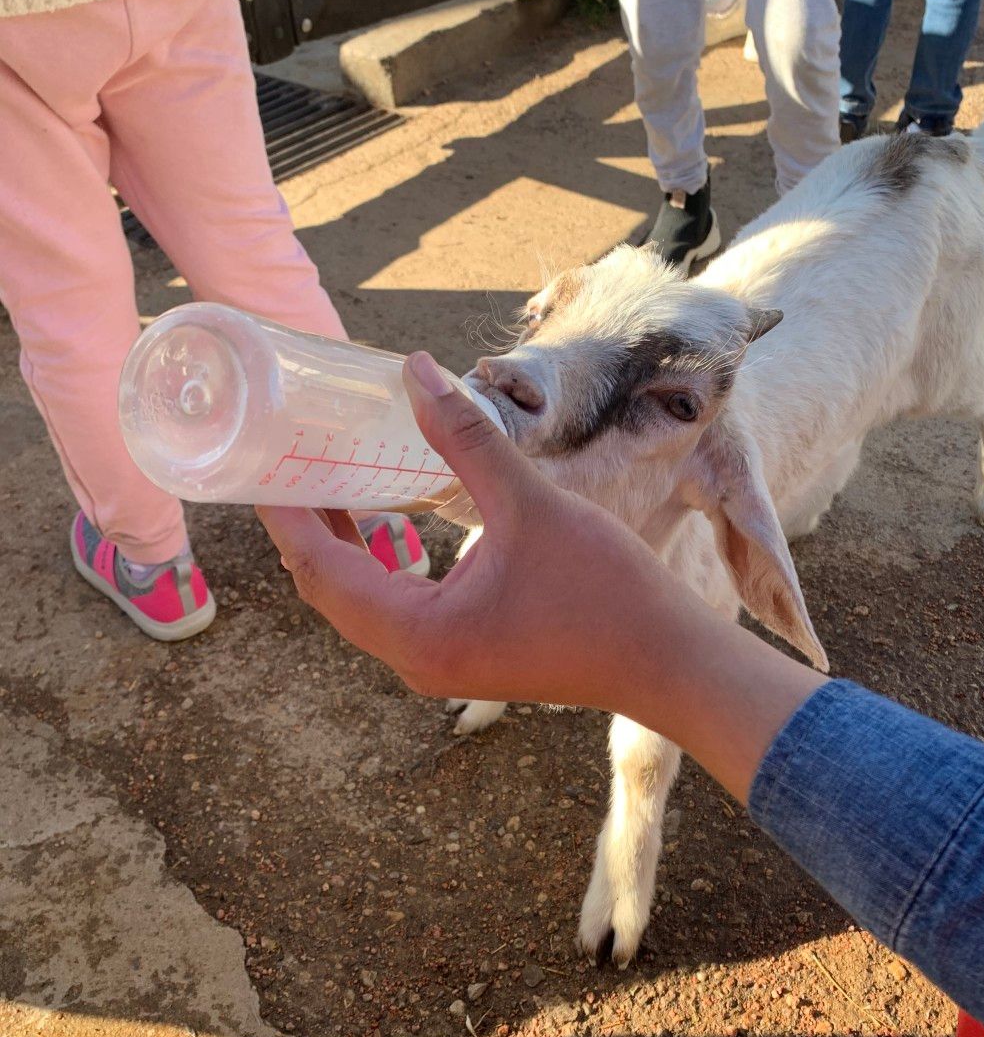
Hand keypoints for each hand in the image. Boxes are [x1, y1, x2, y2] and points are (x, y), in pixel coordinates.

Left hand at [258, 353, 826, 800]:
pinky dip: (381, 564)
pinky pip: (397, 609)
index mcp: (416, 633)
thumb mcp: (528, 504)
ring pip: (363, 602)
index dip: (287, 513)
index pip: (319, 569)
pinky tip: (389, 520)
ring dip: (344, 543)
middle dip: (308, 525)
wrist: (668, 662)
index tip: (261, 459)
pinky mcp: (466, 656)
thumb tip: (415, 372)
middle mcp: (415, 660)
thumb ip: (463, 439)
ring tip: (333, 478)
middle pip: (331, 590)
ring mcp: (439, 664)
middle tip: (291, 459)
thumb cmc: (605, 591)